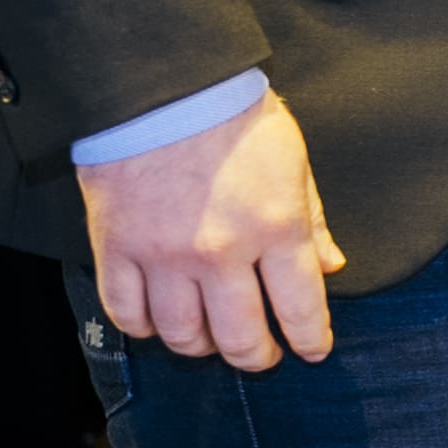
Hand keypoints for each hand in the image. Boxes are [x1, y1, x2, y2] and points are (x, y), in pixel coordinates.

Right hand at [79, 89, 343, 370]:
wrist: (162, 90)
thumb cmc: (236, 118)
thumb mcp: (294, 162)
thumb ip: (312, 221)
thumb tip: (330, 267)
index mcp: (275, 227)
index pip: (300, 307)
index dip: (309, 339)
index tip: (312, 351)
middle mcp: (221, 253)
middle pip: (239, 336)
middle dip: (256, 357)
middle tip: (261, 357)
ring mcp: (164, 256)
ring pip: (182, 334)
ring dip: (201, 346)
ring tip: (211, 340)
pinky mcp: (117, 251)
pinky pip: (128, 314)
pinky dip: (145, 327)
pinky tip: (160, 321)